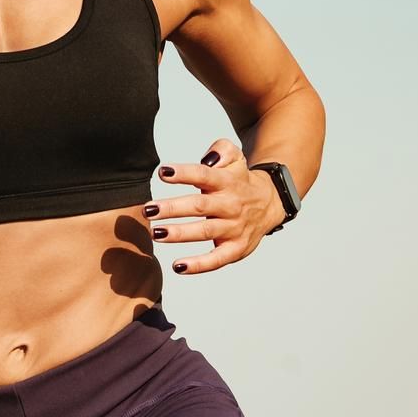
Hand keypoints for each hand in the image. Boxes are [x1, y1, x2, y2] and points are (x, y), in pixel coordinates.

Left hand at [144, 137, 282, 274]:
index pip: (204, 175)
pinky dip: (199, 266)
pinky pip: (218, 259)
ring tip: (155, 233)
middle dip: (172, 208)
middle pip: (199, 207)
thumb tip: (209, 158)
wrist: (270, 202)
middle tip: (147, 209)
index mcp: (227, 182)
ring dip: (179, 234)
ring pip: (205, 232)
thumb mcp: (236, 158)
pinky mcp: (236, 249)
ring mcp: (234, 228)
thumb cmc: (239, 179)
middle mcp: (231, 205)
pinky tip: (177, 266)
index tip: (163, 172)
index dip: (184, 173)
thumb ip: (222, 150)